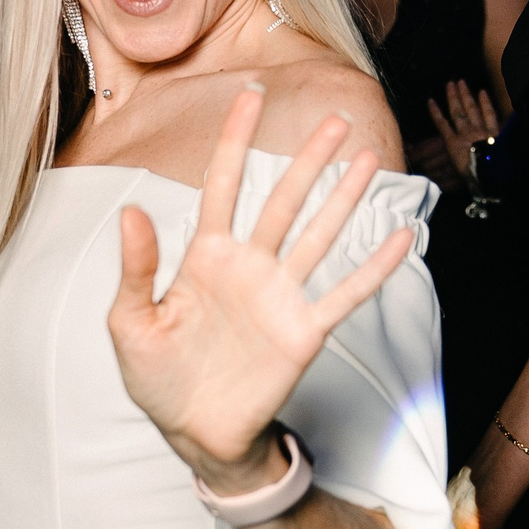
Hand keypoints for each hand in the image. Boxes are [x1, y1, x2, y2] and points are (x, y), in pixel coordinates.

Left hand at [107, 88, 412, 488]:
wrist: (193, 433)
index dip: (235, 139)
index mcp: (203, 257)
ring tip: (367, 159)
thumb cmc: (157, 378)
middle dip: (307, 160)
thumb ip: (134, 269)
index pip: (222, 184)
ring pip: (317, 234)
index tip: (251, 94)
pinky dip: (373, 267)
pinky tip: (400, 239)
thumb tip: (131, 212)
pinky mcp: (303, 330)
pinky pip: (345, 294)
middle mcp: (248, 267)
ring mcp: (279, 296)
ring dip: (343, 198)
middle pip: (281, 199)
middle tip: (335, 120)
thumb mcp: (128, 324)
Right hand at [413, 78, 502, 187]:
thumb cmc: (471, 176)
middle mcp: (464, 133)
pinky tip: (482, 91)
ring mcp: (479, 129)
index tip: (430, 101)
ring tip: (461, 82)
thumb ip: (448, 180)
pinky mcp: (493, 129)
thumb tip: (439, 186)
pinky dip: (485, 102)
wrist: (490, 172)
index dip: (435, 113)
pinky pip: (488, 113)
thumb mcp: (456, 179)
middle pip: (457, 111)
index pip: (441, 125)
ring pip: (470, 108)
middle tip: (450, 83)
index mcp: (452, 144)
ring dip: (465, 95)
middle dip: (453, 97)